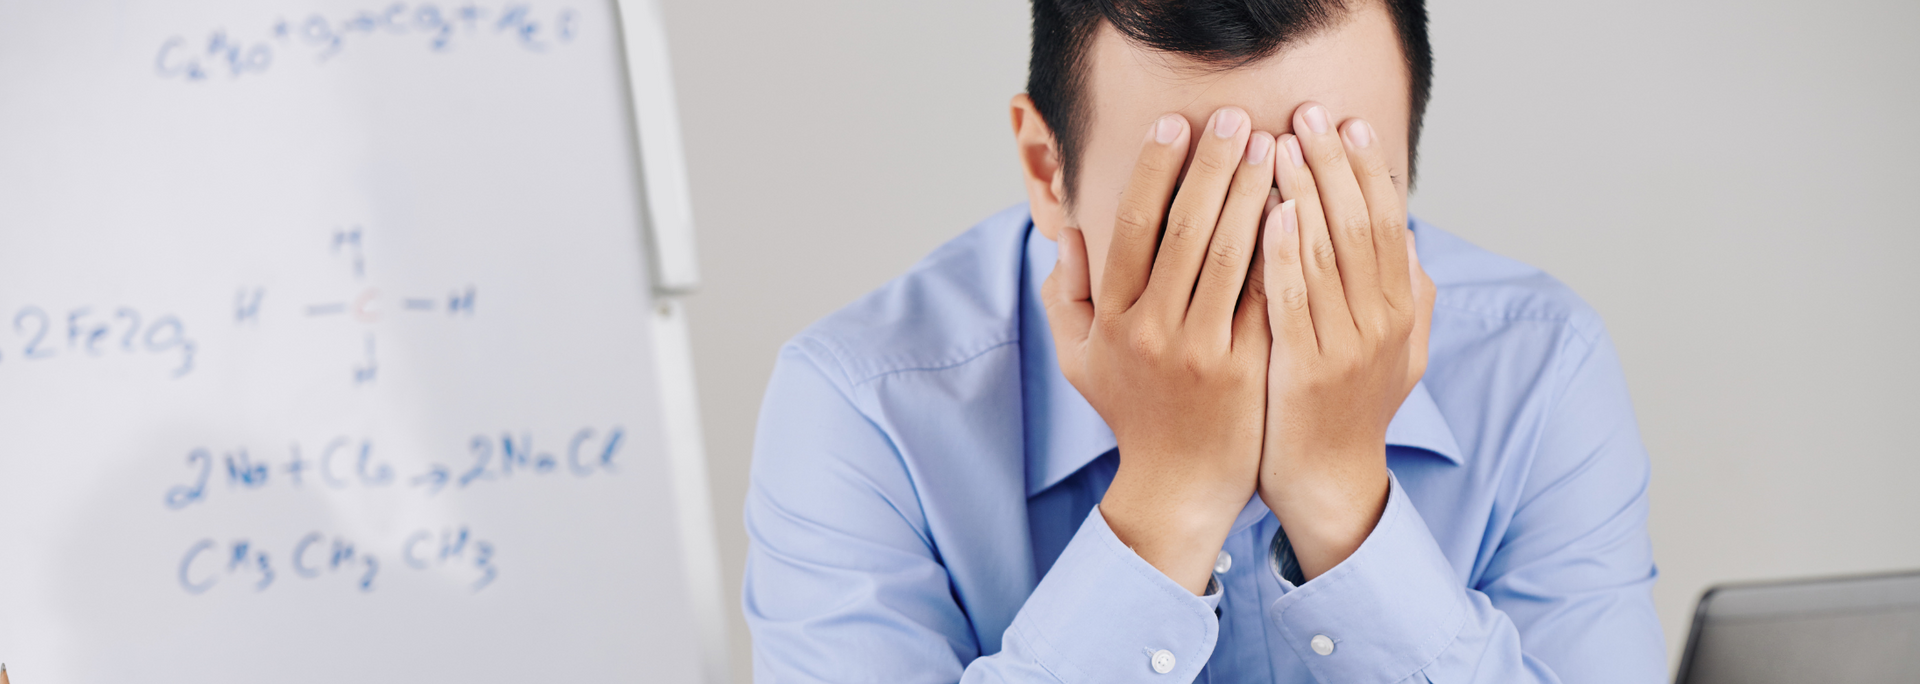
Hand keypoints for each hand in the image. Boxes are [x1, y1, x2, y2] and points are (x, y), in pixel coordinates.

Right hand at [1043, 107, 1275, 593]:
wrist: (1179, 486)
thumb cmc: (1131, 414)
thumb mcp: (1080, 358)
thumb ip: (1067, 296)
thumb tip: (1070, 235)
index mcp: (1112, 318)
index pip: (1131, 226)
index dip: (1152, 170)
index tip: (1175, 126)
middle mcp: (1151, 330)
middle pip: (1184, 228)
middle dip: (1212, 166)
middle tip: (1237, 119)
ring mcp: (1200, 350)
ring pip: (1230, 255)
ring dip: (1252, 194)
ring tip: (1273, 148)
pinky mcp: (1245, 369)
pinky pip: (1265, 296)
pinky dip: (1281, 249)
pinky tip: (1299, 209)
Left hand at [1260, 103, 1435, 580]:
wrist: (1326, 483)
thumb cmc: (1345, 409)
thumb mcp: (1393, 349)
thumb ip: (1405, 294)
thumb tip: (1411, 237)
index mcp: (1402, 308)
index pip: (1389, 220)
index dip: (1367, 168)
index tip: (1344, 123)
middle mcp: (1384, 321)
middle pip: (1361, 223)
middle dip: (1332, 165)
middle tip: (1305, 115)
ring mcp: (1349, 346)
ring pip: (1330, 253)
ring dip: (1304, 193)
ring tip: (1277, 145)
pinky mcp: (1309, 370)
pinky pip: (1297, 300)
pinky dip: (1287, 253)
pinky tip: (1271, 214)